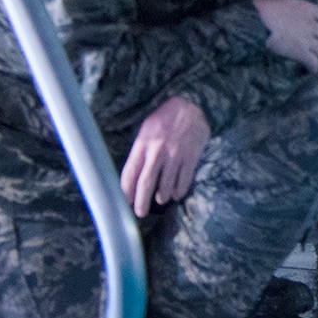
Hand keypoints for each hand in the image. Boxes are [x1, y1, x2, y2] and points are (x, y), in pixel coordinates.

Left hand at [119, 96, 209, 217]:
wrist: (192, 105)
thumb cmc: (165, 119)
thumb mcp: (146, 130)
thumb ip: (139, 152)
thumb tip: (132, 176)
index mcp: (142, 144)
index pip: (130, 173)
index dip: (125, 191)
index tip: (125, 202)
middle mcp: (157, 151)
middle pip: (145, 183)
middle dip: (141, 202)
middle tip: (140, 213)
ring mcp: (175, 155)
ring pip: (165, 185)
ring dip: (161, 197)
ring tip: (160, 200)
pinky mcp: (191, 157)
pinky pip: (183, 181)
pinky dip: (178, 191)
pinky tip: (175, 193)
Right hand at [252, 0, 317, 70]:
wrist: (255, 20)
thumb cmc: (262, 8)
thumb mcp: (281, 1)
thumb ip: (292, 7)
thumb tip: (289, 11)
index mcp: (307, 9)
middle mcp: (310, 24)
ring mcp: (307, 38)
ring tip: (314, 62)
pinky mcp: (300, 52)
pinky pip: (313, 62)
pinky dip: (313, 67)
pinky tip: (309, 70)